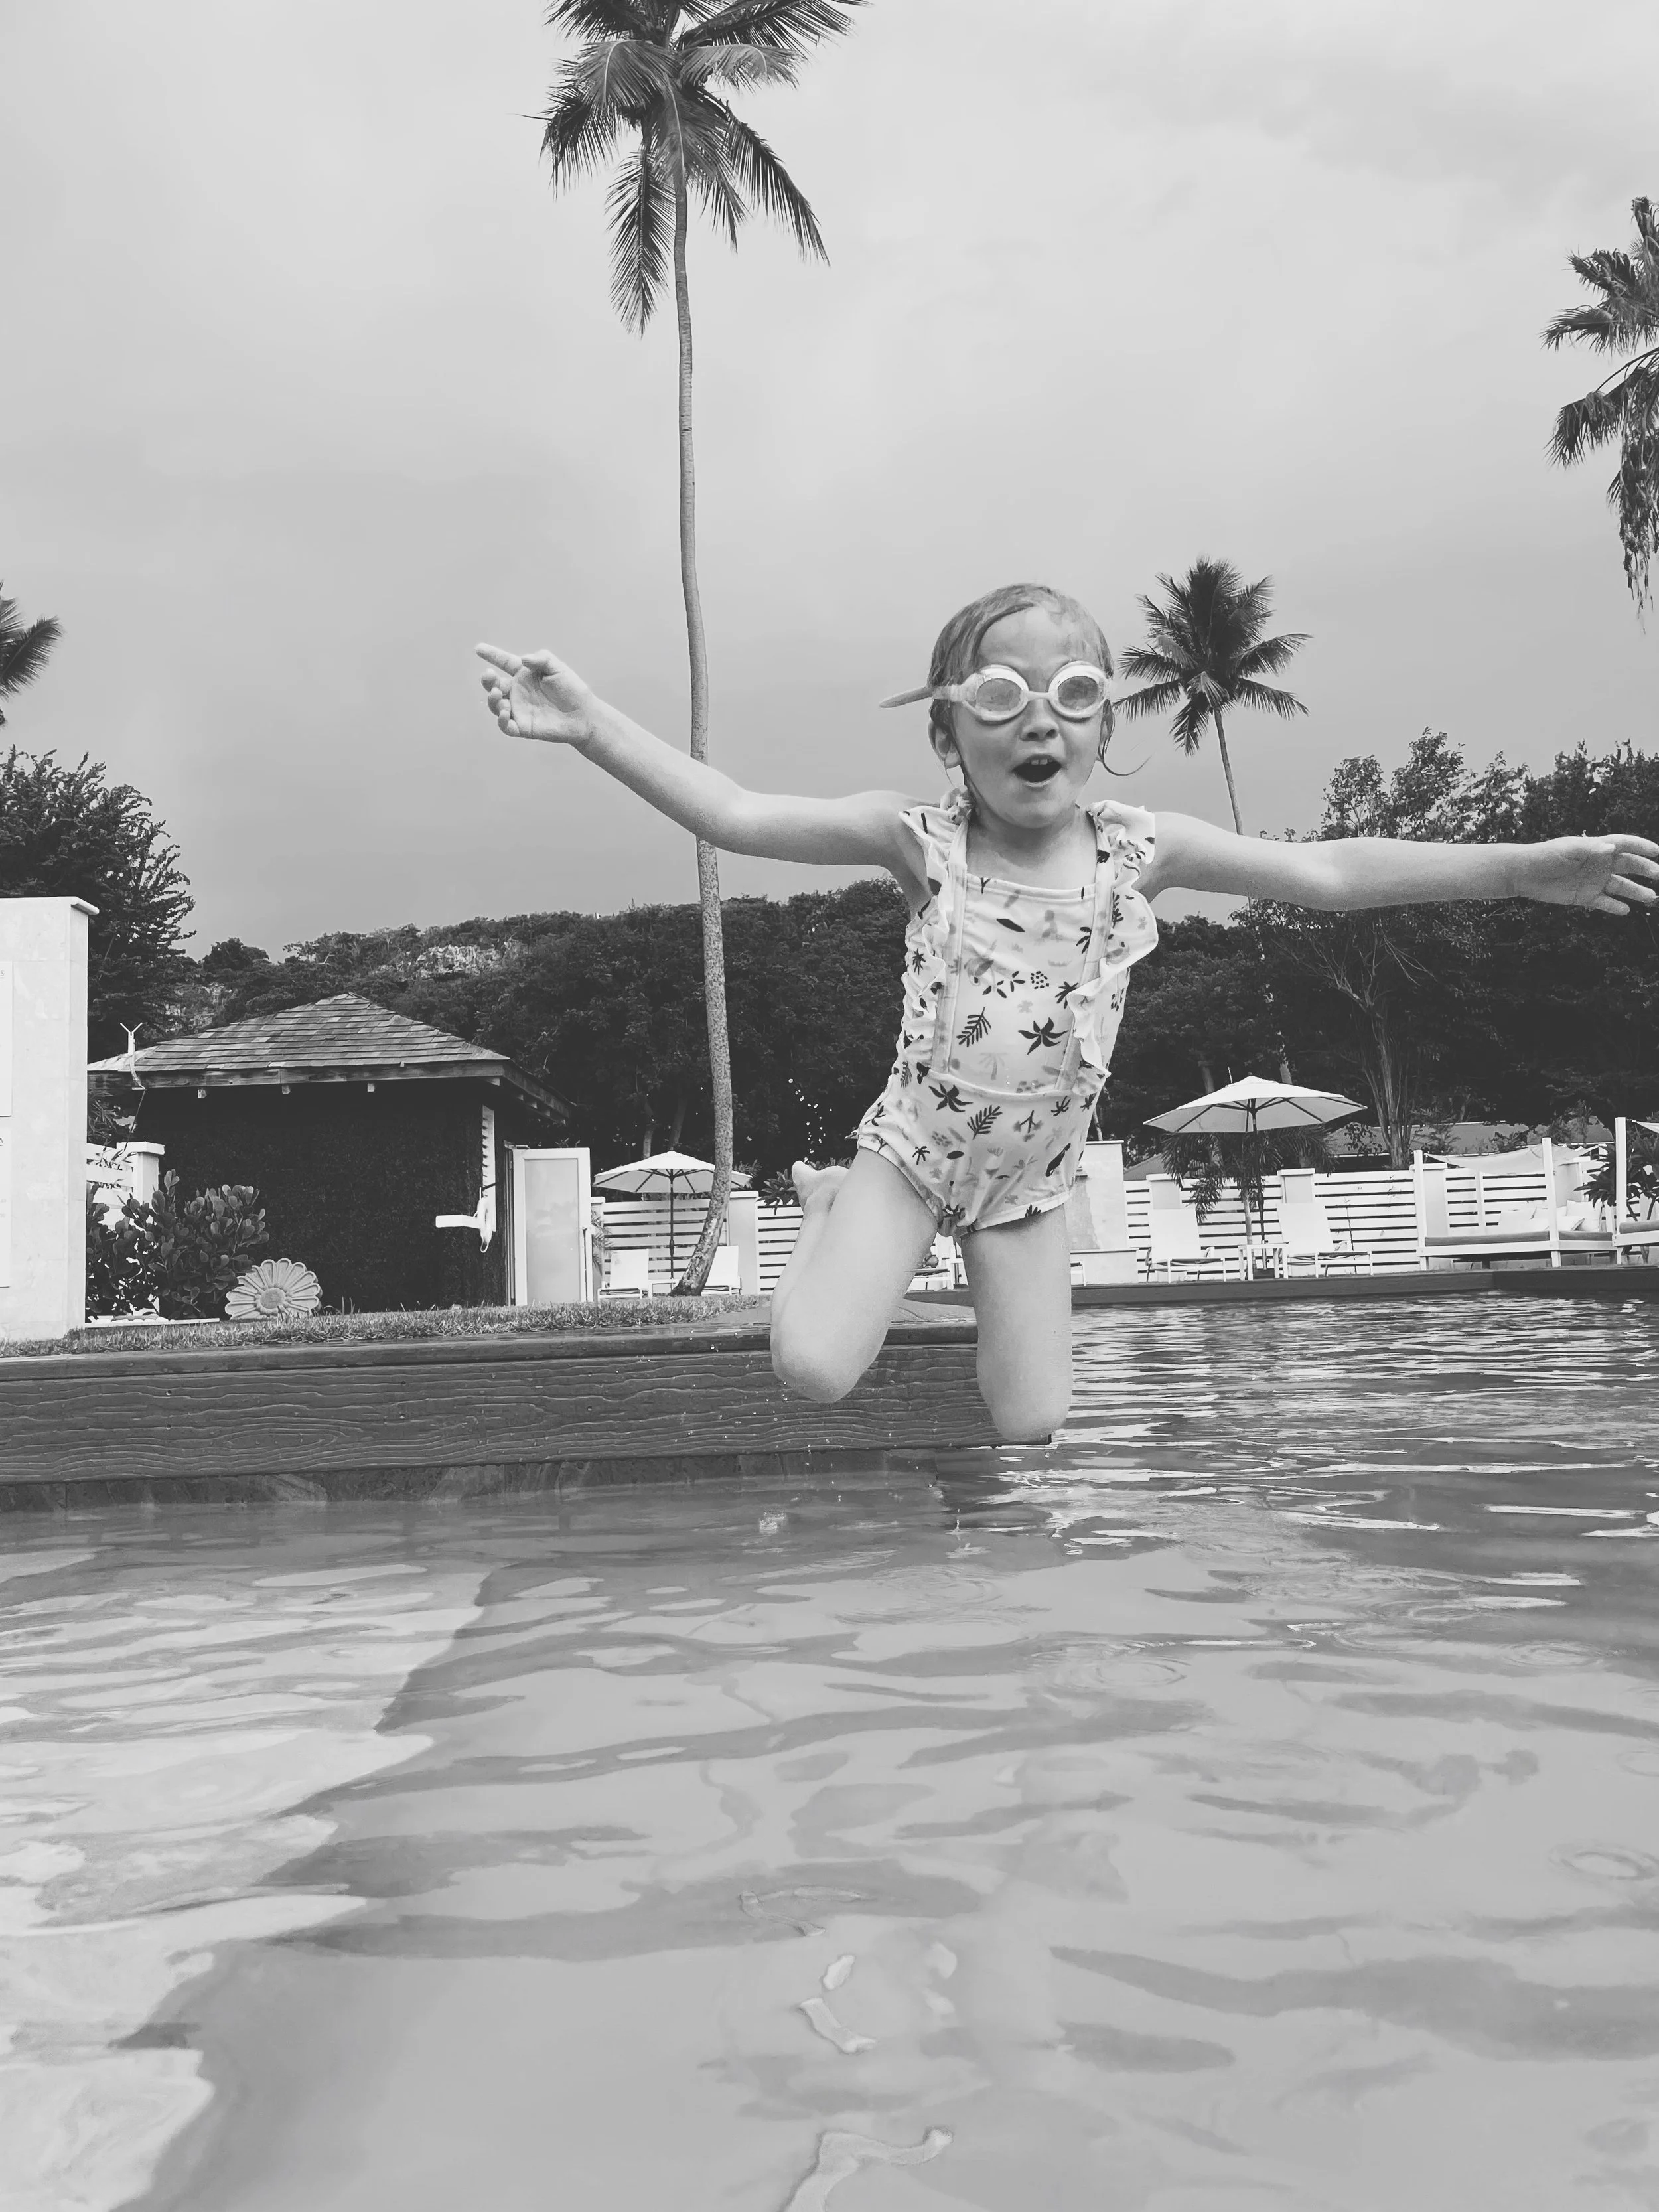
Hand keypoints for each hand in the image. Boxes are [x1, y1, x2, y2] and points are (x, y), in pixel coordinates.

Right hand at [476, 644, 596, 745]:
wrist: (584, 715)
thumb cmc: (572, 690)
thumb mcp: (558, 668)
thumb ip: (541, 659)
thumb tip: (523, 659)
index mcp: (524, 675)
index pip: (505, 663)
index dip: (492, 655)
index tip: (479, 649)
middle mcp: (518, 692)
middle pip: (495, 685)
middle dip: (488, 680)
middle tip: (489, 675)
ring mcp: (519, 710)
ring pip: (496, 705)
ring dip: (493, 700)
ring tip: (499, 695)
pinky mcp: (523, 727)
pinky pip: (506, 726)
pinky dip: (502, 720)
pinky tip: (505, 713)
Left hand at [1526, 833, 1658, 915]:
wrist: (1525, 874)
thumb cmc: (1545, 856)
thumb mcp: (1567, 850)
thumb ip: (1590, 848)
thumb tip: (1612, 847)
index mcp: (1597, 848)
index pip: (1625, 844)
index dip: (1642, 847)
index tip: (1657, 852)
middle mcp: (1600, 864)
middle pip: (1628, 866)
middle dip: (1645, 870)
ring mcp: (1594, 881)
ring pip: (1620, 887)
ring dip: (1635, 891)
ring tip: (1650, 897)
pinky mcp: (1585, 896)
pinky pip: (1604, 902)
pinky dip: (1615, 907)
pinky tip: (1626, 910)